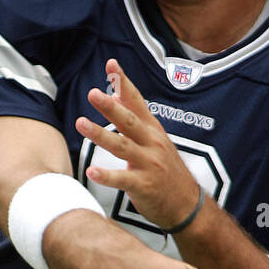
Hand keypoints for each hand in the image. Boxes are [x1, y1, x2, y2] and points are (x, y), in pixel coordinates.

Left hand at [76, 58, 201, 231]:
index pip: (137, 101)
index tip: (111, 64)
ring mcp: (149, 164)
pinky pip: (122, 179)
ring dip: (101, 135)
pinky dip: (106, 175)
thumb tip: (113, 96)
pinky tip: (91, 171)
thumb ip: (134, 119)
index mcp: (152, 130)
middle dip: (110, 107)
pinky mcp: (144, 185)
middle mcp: (152, 143)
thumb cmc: (166, 170)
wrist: (187, 204)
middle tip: (92, 94)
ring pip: (122, 146)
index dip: (124, 83)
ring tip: (81, 124)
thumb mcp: (154, 140)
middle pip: (129, 121)